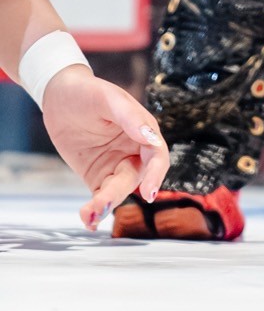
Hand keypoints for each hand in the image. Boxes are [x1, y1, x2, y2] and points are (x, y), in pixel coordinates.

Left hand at [40, 66, 168, 230]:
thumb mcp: (108, 99)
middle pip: (135, 178)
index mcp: (143, 130)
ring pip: (118, 190)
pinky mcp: (98, 176)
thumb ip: (129, 116)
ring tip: (88, 214)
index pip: (157, 156)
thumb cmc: (88, 92)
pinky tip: (87, 219)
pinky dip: (95, 209)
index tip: (148, 192)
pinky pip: (101, 196)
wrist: (59, 96)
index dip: (155, 174)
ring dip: (106, 204)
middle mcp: (134, 150)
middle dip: (119, 194)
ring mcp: (115, 165)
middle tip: (100, 206)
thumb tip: (150, 136)